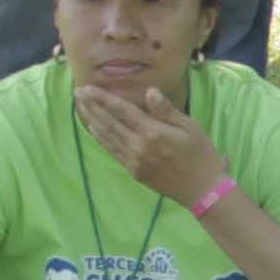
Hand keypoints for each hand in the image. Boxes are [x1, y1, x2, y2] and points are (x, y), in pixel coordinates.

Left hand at [77, 82, 229, 206]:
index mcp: (153, 133)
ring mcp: (133, 161)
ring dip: (91, 120)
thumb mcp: (190, 128)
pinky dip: (100, 138)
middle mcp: (138, 147)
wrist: (202, 191)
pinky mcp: (133, 171)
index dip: (103, 99)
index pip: (122, 111)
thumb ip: (167, 110)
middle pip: (109, 123)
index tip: (87, 88)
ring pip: (106, 137)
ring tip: (80, 106)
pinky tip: (93, 129)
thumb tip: (149, 92)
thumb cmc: (201, 155)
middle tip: (77, 92)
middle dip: (91, 106)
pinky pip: (112, 151)